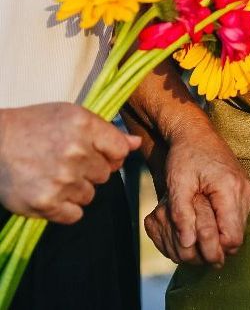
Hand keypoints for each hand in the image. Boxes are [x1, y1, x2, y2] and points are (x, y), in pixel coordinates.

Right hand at [0, 103, 140, 222]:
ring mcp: (62, 179)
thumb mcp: (70, 116)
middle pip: (105, 174)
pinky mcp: (47, 203)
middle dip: (90, 170)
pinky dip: (65, 207)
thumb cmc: (34, 126)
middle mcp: (76, 152)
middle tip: (67, 161)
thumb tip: (135, 143)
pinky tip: (50, 191)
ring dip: (76, 189)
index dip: (111, 154)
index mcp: (84, 125)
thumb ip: (106, 131)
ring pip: (90, 195)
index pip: (120, 150)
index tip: (97, 153)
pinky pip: (75, 214)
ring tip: (54, 174)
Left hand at [144, 120, 249, 264]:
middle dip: (215, 241)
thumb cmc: (185, 155)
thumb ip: (181, 214)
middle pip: (237, 237)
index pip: (232, 238)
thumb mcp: (177, 183)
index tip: (193, 241)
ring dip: (219, 231)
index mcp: (230, 188)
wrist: (196, 132)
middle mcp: (246, 191)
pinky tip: (206, 210)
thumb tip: (187, 244)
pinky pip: (238, 218)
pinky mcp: (246, 191)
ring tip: (198, 217)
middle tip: (192, 230)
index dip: (213, 246)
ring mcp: (249, 190)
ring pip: (238, 229)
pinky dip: (223, 221)